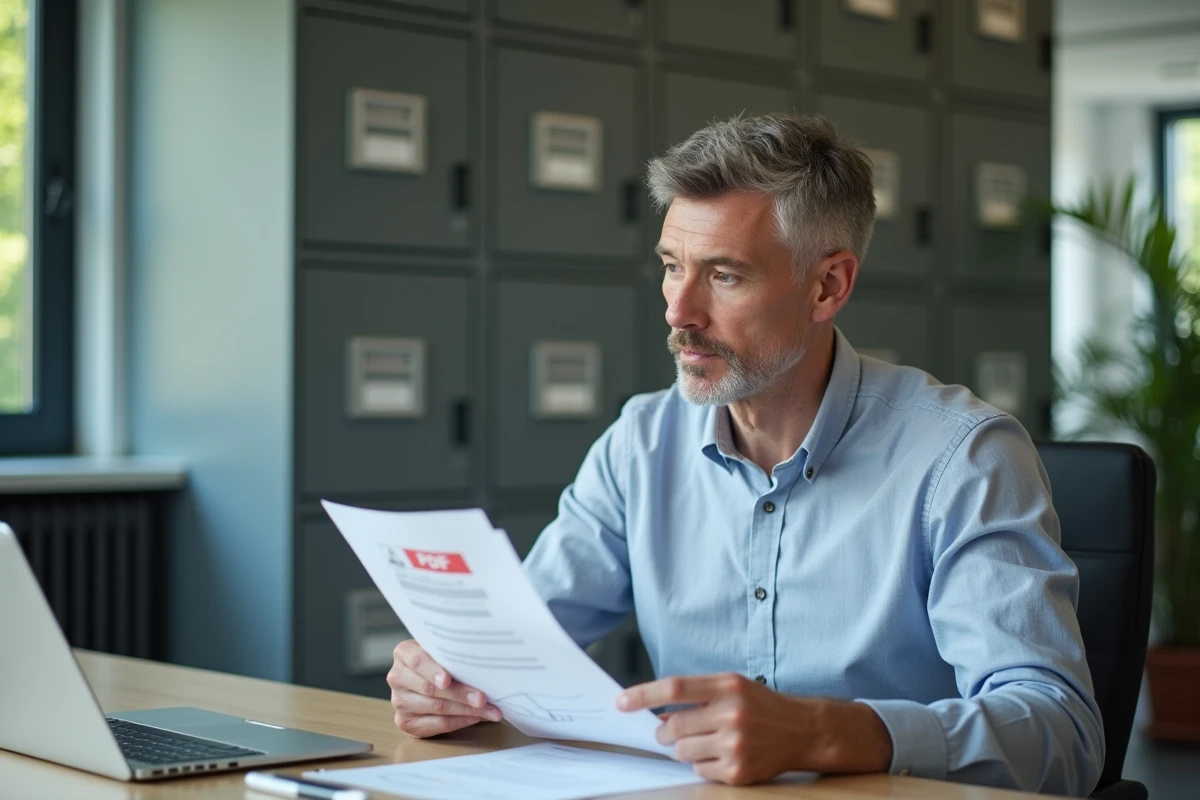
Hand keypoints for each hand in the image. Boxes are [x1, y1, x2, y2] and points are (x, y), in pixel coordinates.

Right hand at [387, 640, 502, 736]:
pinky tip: (476, 718)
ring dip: (467, 710)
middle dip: (460, 694)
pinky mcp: (405, 722)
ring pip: (436, 708)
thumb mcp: (441, 651)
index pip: (417, 661)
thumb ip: (452, 654)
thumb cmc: (440, 661)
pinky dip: (460, 721)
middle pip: (430, 688)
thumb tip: (484, 664)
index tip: (448, 680)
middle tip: (483, 699)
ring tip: (489, 711)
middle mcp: (397, 677)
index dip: (433, 671)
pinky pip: (437, 724)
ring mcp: (399, 701)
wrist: (426, 677)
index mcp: (403, 653)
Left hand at [617, 673, 891, 784]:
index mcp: (727, 685)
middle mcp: (732, 714)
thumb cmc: (760, 704)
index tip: (621, 701)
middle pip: (674, 726)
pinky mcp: (739, 771)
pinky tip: (721, 754)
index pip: (675, 687)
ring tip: (703, 741)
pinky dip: (702, 764)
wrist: (803, 730)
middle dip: (665, 732)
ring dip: (683, 749)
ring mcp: (736, 745)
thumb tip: (657, 713)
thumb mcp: (731, 686)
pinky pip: (699, 771)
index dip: (643, 695)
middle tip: (671, 731)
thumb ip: (695, 694)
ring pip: (682, 752)